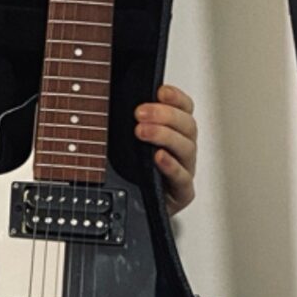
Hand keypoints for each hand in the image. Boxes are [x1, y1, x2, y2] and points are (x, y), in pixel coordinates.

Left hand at [134, 84, 196, 215]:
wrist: (132, 205)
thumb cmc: (131, 170)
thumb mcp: (126, 140)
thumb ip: (127, 119)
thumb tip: (110, 96)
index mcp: (175, 131)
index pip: (184, 108)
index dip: (176, 97)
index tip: (160, 91)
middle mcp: (182, 149)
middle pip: (187, 125)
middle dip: (164, 115)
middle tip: (140, 113)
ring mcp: (184, 170)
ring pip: (186, 148)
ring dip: (164, 136)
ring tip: (142, 131)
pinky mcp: (181, 193)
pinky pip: (182, 178)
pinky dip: (171, 166)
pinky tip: (158, 157)